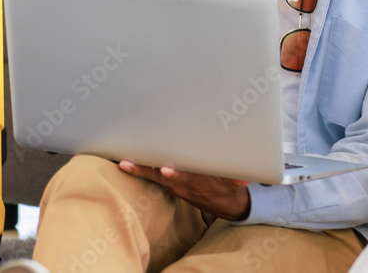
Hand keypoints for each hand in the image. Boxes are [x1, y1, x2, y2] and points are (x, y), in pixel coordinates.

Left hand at [118, 161, 251, 220]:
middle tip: (128, 164)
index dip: (173, 175)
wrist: (227, 204)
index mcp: (196, 183)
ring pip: (154, 176)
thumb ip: (238, 179)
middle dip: (145, 170)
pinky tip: (128, 162)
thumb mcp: (236, 183)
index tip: (165, 170)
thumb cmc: (230, 186)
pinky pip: (154, 177)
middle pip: (160, 177)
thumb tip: (245, 179)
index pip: (182, 178)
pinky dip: (142, 170)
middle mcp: (182, 185)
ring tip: (122, 162)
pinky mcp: (172, 185)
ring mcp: (175, 187)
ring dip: (138, 169)